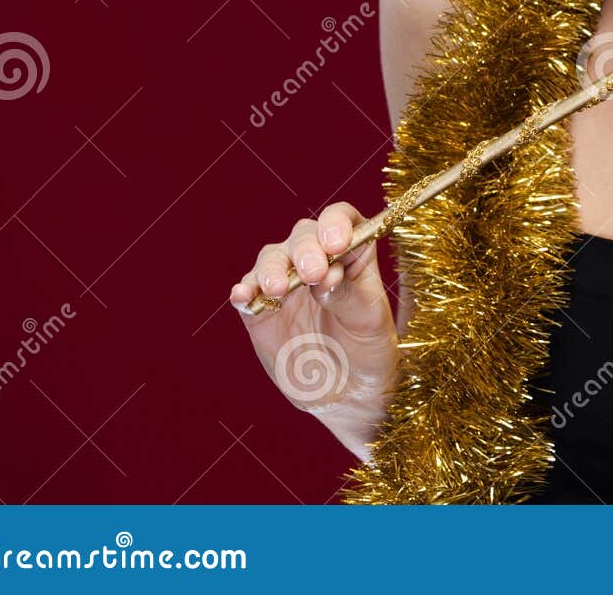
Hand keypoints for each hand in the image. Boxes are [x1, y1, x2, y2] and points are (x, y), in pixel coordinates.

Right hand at [228, 201, 399, 436]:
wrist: (345, 393)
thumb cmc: (367, 348)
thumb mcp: (369, 322)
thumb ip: (348, 295)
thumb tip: (324, 275)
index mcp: (352, 254)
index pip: (342, 219)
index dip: (336, 223)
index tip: (336, 243)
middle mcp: (316, 260)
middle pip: (304, 235)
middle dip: (305, 250)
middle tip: (312, 273)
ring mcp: (286, 283)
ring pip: (271, 258)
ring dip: (272, 268)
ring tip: (279, 289)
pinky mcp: (260, 310)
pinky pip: (246, 293)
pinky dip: (243, 291)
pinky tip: (244, 297)